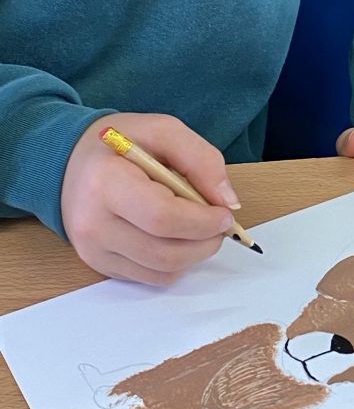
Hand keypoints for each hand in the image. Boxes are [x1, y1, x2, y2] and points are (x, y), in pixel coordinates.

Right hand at [61, 113, 240, 285]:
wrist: (70, 162)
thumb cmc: (119, 143)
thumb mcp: (163, 130)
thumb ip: (200, 159)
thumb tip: (228, 201)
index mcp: (105, 183)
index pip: (161, 217)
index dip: (201, 221)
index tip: (225, 214)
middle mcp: (93, 224)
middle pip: (165, 252)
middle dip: (205, 241)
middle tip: (220, 222)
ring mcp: (94, 250)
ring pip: (162, 271)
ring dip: (194, 254)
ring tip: (200, 228)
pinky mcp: (100, 265)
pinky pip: (150, 277)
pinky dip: (175, 263)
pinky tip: (176, 237)